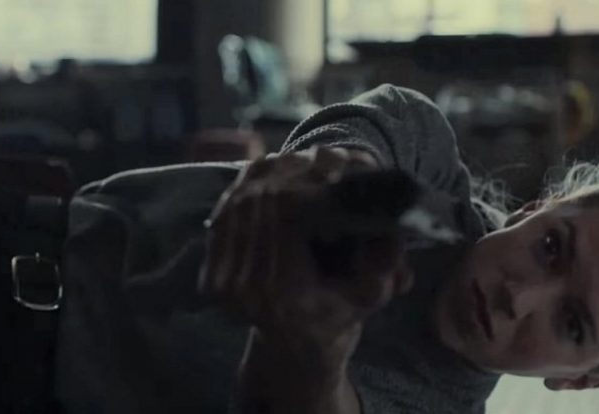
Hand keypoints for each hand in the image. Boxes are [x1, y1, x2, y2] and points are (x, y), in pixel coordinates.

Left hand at [199, 146, 412, 352]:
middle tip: (327, 154)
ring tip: (307, 159)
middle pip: (262, 199)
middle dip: (296, 170)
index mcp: (280, 294)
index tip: (340, 164)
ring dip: (275, 171)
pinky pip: (227, 207)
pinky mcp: (209, 269)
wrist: (296, 345)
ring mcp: (220, 279)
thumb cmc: (337, 315)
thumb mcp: (370, 295)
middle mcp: (241, 288)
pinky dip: (252, 183)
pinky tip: (279, 170)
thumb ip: (383, 265)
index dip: (313, 181)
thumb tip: (389, 228)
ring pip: (243, 197)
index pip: (288, 213)